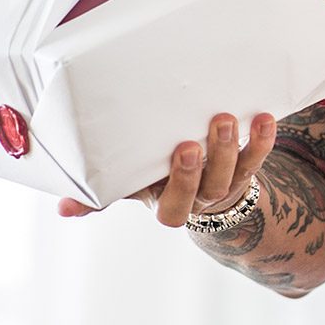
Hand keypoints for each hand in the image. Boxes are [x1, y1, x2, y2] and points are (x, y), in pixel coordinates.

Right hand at [56, 111, 278, 227]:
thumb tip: (61, 208)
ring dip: (231, 147)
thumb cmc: (155, 178)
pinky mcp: (247, 169)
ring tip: (223, 119)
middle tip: (192, 141)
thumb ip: (99, 194)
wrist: (202, 185)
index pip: (173, 206)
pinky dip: (262, 139)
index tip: (177, 153)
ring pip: (233, 174)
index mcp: (167, 202)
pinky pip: (259, 158)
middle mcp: (199, 198)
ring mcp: (225, 183)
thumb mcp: (128, 186)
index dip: (178, 184)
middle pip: (204, 190)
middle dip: (200, 167)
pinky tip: (263, 117)